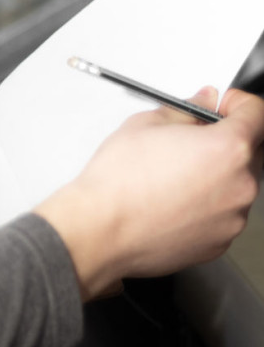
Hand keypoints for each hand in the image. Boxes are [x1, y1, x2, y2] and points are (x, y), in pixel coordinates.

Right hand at [34, 87, 263, 300]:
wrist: (100, 229)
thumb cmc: (117, 183)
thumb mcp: (145, 124)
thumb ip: (185, 109)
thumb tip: (202, 103)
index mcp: (228, 149)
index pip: (257, 114)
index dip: (239, 104)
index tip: (224, 107)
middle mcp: (240, 185)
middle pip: (252, 152)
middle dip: (228, 142)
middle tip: (192, 142)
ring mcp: (232, 219)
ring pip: (235, 186)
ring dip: (216, 176)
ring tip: (173, 178)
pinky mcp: (218, 244)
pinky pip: (221, 216)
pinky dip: (205, 207)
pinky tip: (172, 202)